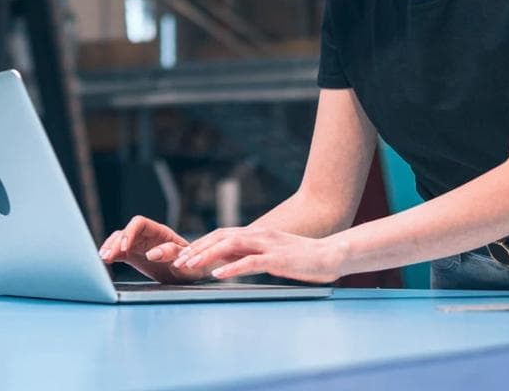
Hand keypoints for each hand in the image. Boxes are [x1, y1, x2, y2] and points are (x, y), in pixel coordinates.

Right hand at [98, 216, 211, 283]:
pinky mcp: (133, 255)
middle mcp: (148, 235)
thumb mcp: (186, 263)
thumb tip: (152, 253)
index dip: (130, 232)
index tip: (125, 247)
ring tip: (103, 258)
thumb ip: (172, 255)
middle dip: (115, 242)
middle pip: (126, 231)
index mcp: (161, 232)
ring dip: (110, 247)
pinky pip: (118, 251)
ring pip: (120, 240)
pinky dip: (110, 254)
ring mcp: (139, 244)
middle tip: (107, 256)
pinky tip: (104, 260)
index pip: (139, 223)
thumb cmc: (192, 267)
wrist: (190, 274)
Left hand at [172, 226, 347, 283]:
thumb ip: (250, 256)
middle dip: (196, 248)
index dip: (200, 244)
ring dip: (207, 255)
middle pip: (220, 237)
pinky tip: (218, 275)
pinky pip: (250, 262)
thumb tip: (227, 264)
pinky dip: (232, 268)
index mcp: (256, 234)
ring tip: (190, 266)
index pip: (221, 235)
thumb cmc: (302, 258)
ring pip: (230, 246)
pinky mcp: (277, 259)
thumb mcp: (270, 256)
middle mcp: (259, 235)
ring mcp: (267, 245)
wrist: (331, 254)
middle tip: (177, 261)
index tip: (182, 256)